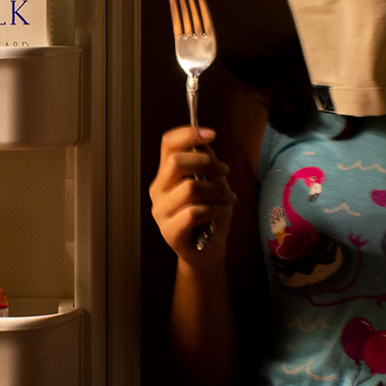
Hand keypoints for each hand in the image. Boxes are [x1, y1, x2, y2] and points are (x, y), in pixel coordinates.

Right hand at [148, 125, 233, 265]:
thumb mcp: (213, 183)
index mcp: (166, 175)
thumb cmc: (211, 215)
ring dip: (217, 191)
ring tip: (227, 198)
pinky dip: (214, 210)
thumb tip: (205, 142)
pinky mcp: (169, 231)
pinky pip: (194, 212)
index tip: (212, 134)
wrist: (208, 252)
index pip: (168, 144)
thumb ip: (206, 163)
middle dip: (207, 163)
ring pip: (190, 188)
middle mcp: (158, 190)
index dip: (189, 134)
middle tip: (224, 173)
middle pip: (176, 162)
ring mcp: (160, 211)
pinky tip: (220, 213)